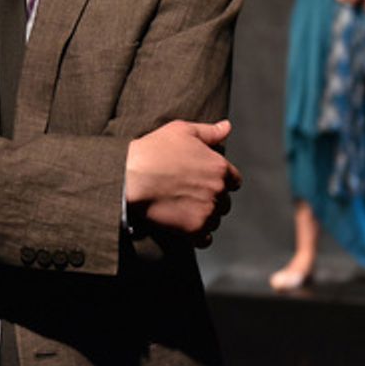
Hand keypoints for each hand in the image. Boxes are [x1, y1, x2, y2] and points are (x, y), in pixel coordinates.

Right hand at [125, 120, 241, 246]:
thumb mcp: (181, 130)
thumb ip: (209, 131)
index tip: (204, 180)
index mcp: (219, 167)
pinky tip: (184, 224)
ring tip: (184, 208)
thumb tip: (227, 127)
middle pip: (225, 201)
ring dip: (205, 216)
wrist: (130, 177)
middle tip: (190, 194)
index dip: (220, 180)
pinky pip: (206, 239)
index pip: (234, 180)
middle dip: (212, 198)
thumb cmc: (154, 151)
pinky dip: (198, 235)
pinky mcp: (194, 230)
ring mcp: (207, 211)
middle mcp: (218, 190)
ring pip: (216, 220)